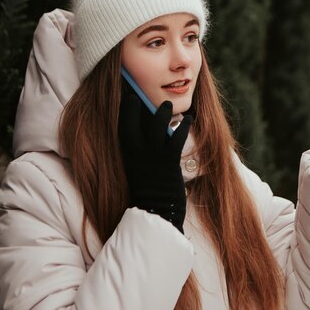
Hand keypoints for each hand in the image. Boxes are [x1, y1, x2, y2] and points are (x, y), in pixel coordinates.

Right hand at [118, 94, 190, 232]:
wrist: (155, 213)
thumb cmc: (148, 192)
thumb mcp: (138, 170)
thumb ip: (139, 153)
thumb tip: (148, 131)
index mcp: (126, 156)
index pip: (120, 129)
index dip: (122, 112)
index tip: (125, 99)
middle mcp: (136, 154)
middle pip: (131, 123)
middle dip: (133, 106)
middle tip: (137, 95)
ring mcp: (152, 157)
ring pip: (156, 126)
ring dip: (162, 112)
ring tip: (168, 104)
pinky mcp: (168, 161)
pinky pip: (176, 137)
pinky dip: (183, 126)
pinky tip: (188, 119)